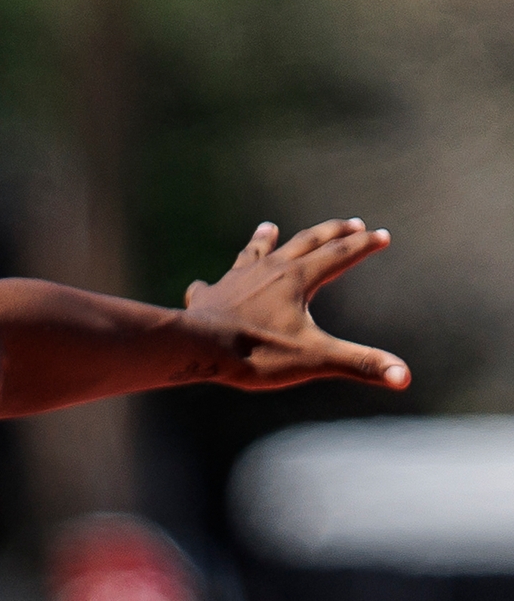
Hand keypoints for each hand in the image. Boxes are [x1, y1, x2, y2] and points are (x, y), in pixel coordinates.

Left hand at [184, 218, 409, 389]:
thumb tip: (404, 377)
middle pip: (305, 243)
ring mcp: (235, 280)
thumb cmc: (256, 353)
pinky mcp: (208, 296)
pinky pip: (209, 285)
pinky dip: (211, 283)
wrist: (196, 348)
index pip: (340, 255)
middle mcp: (268, 270)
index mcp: (298, 279)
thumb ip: (359, 364)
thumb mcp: (315, 359)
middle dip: (331, 233)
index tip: (383, 235)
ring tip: (269, 226)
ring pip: (254, 253)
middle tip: (351, 223)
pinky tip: (203, 284)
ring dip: (265, 240)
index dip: (364, 245)